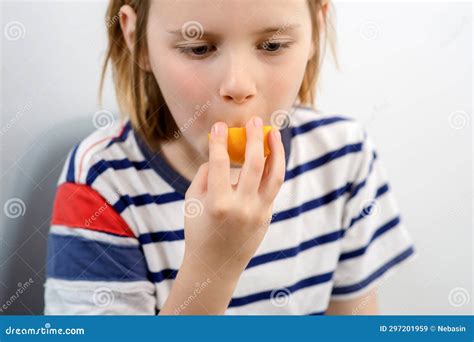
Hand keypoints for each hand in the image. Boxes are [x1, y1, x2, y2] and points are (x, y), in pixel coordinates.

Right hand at [182, 116, 285, 278]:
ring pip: (274, 175)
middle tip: (254, 120)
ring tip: (273, 133)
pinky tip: (271, 154)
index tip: (219, 126)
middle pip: (255, 164)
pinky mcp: (267, 216)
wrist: (216, 264)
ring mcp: (258, 213)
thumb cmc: (199, 229)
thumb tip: (221, 153)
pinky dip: (274, 168)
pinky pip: (272, 187)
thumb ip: (205, 175)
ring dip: (276, 150)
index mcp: (218, 203)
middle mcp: (241, 207)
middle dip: (255, 137)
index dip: (218, 141)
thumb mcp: (193, 202)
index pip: (219, 163)